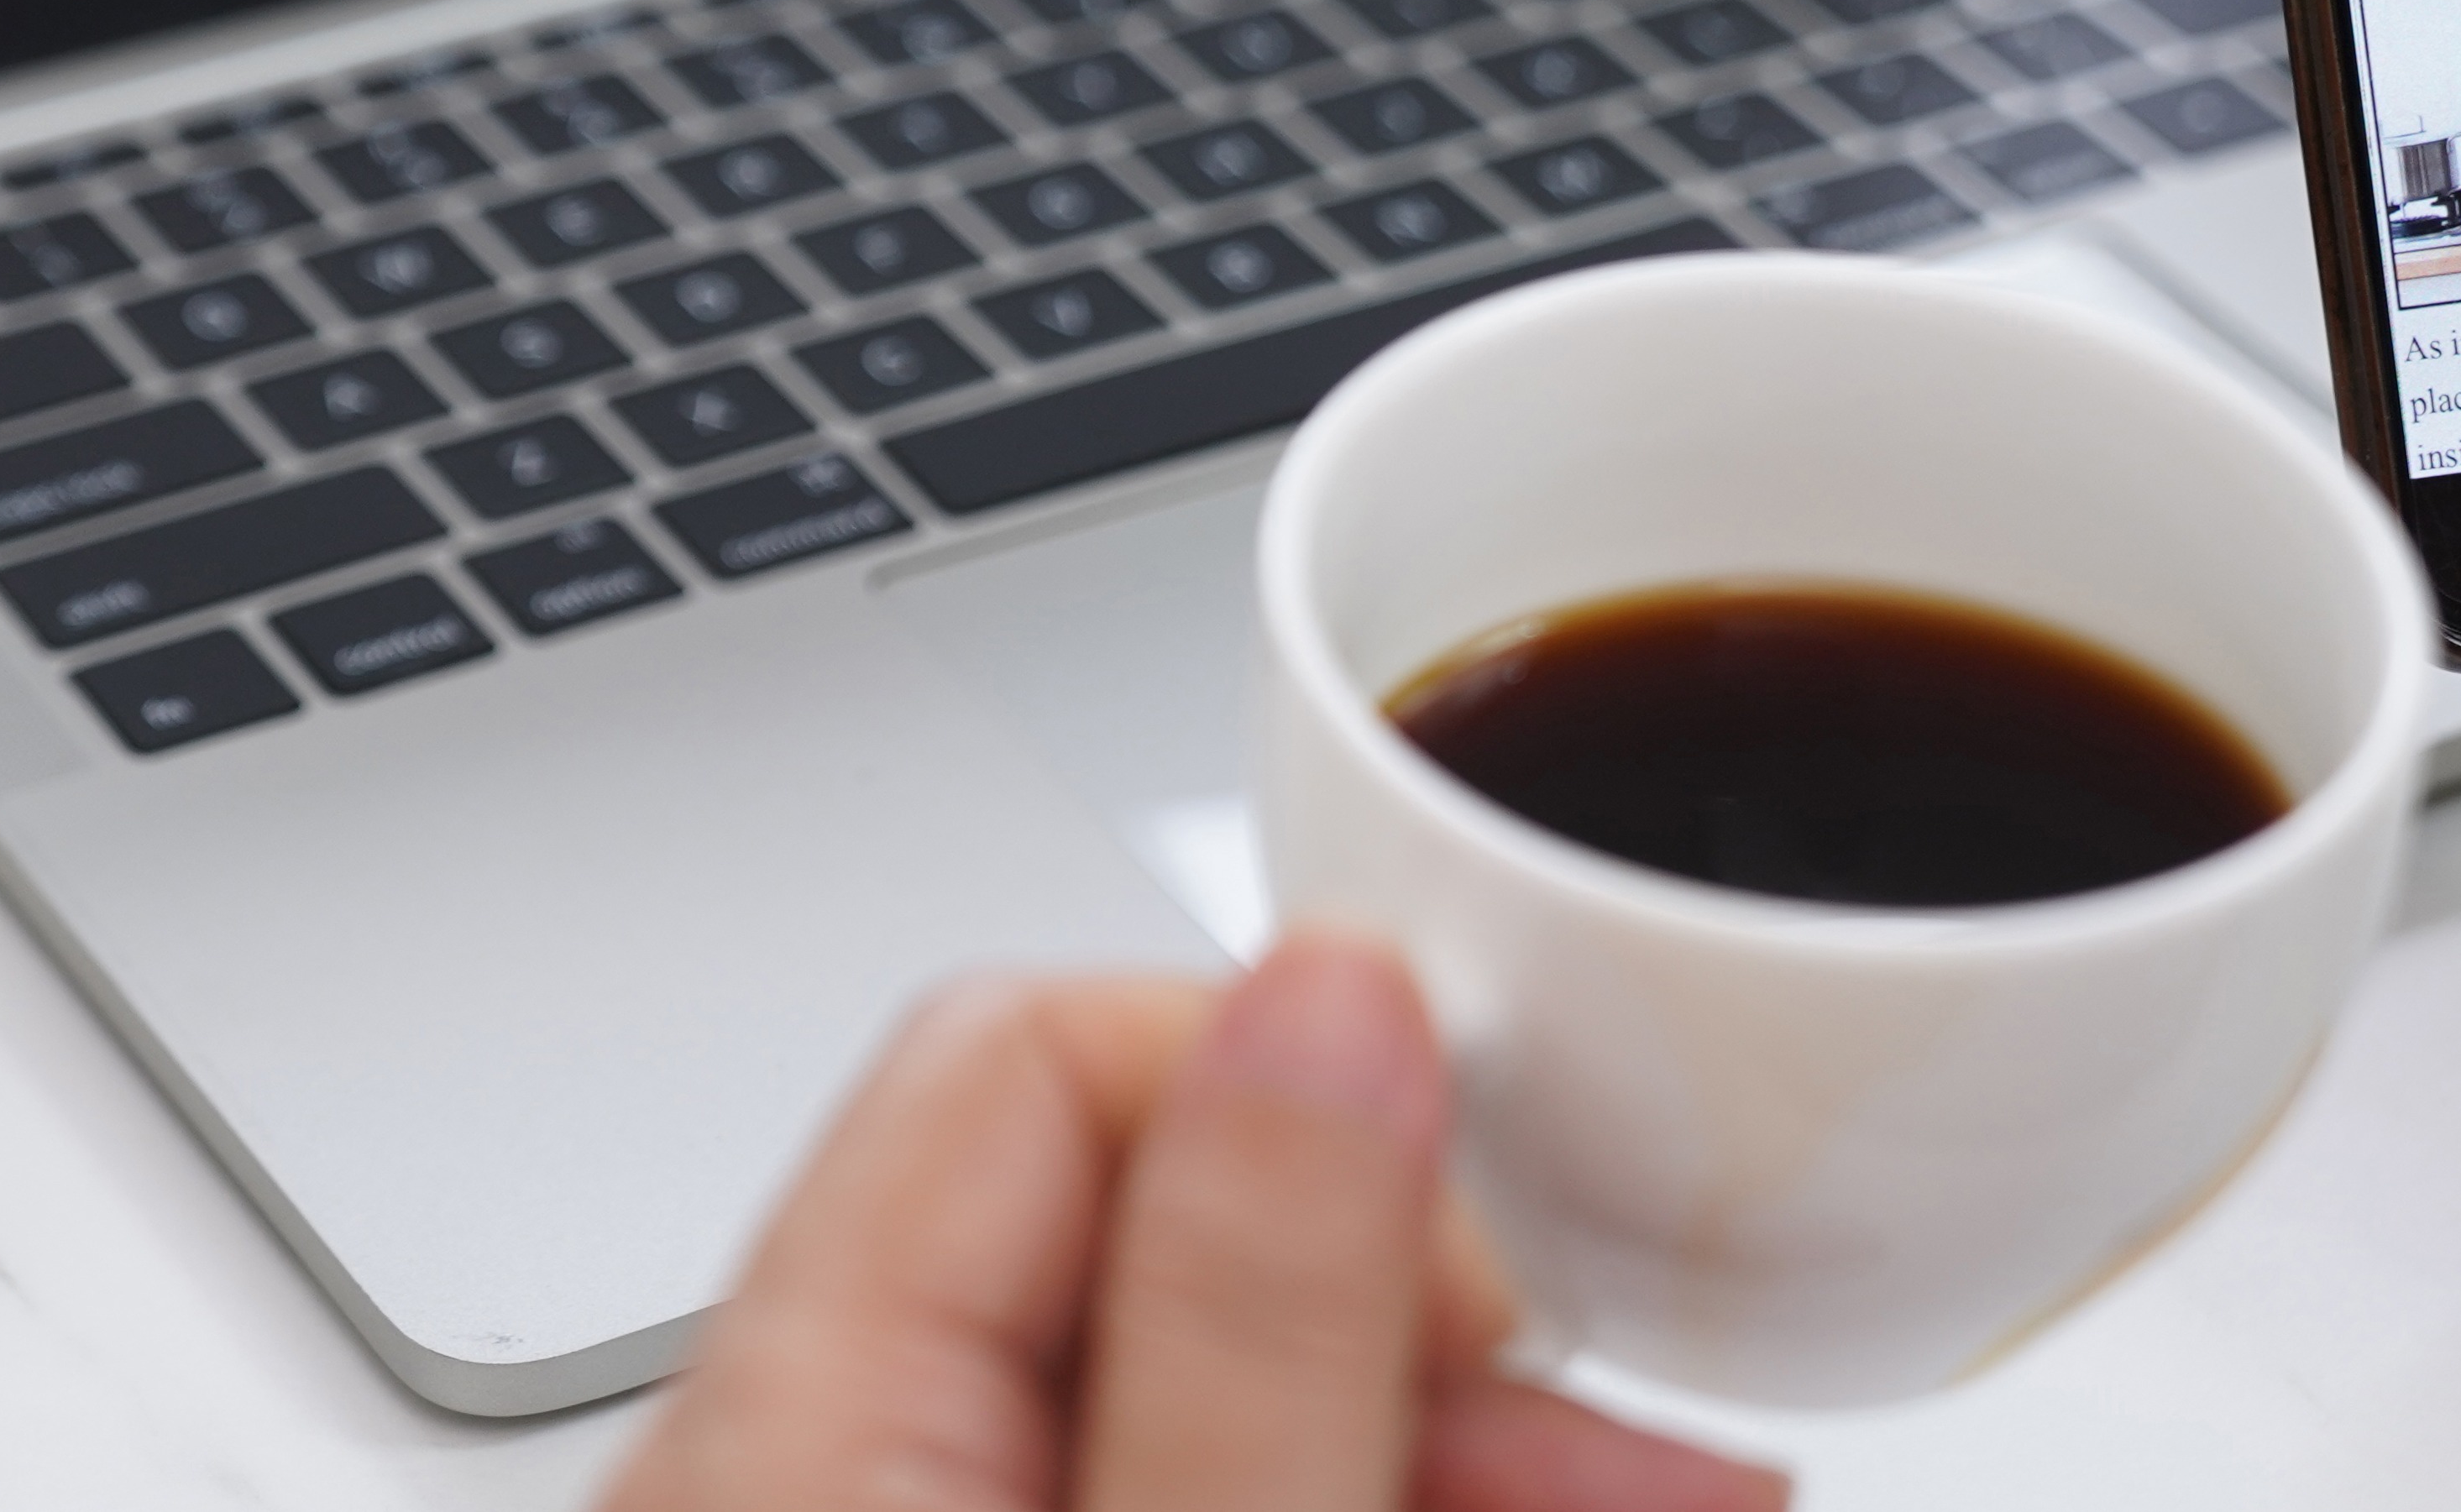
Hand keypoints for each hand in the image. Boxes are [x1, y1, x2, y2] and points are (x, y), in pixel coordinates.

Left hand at [604, 933, 1783, 1511]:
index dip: (1297, 1103)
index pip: (1033, 1050)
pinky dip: (1370, 1485)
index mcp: (792, 1432)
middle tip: (1633, 1437)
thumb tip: (1330, 997)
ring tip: (1668, 1492)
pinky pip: (1178, 1488)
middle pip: (1131, 1221)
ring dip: (1441, 1413)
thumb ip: (1251, 1323)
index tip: (1488, 1257)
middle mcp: (806, 1479)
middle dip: (1422, 1291)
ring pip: (1191, 1382)